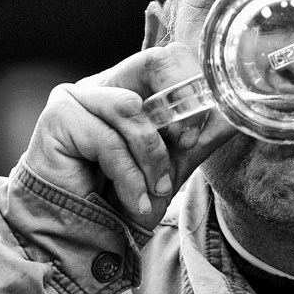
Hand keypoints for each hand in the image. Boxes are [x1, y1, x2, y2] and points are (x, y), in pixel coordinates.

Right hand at [23, 42, 236, 229]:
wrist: (81, 236)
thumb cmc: (120, 198)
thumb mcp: (171, 165)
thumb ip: (198, 137)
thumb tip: (236, 117)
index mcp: (131, 87)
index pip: (169, 57)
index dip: (192, 85)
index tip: (195, 133)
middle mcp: (104, 83)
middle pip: (153, 61)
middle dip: (179, 107)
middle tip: (184, 144)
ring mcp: (77, 95)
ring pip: (133, 107)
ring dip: (152, 155)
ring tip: (155, 188)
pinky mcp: (57, 117)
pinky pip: (107, 138)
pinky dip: (128, 175)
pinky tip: (133, 198)